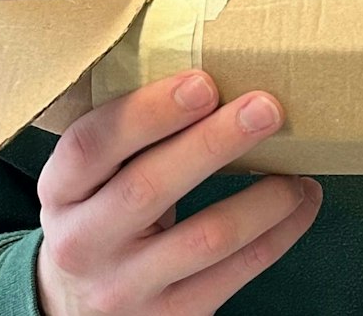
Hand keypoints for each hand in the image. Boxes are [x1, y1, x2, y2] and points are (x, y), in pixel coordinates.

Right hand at [35, 70, 321, 314]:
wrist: (80, 307)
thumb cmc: (104, 215)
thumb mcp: (93, 179)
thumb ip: (132, 136)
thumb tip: (219, 72)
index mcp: (60, 191)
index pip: (90, 145)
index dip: (147, 111)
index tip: (203, 81)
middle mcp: (82, 242)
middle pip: (148, 188)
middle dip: (213, 143)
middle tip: (266, 107)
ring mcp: (124, 286)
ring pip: (205, 237)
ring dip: (263, 198)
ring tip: (299, 169)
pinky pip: (236, 272)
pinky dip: (279, 233)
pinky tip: (302, 202)